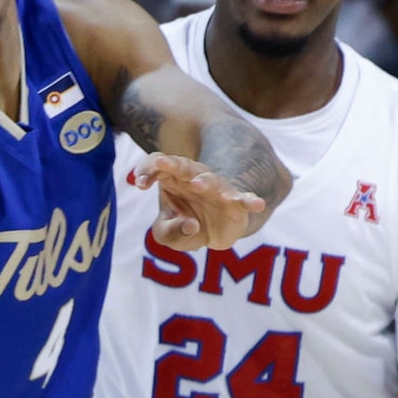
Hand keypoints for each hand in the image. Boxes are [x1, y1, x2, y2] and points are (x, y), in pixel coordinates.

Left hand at [131, 151, 270, 250]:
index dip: (147, 171)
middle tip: (162, 163)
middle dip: (171, 163)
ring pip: (211, 180)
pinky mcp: (237, 203)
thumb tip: (190, 225)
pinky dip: (251, 200)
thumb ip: (170, 232)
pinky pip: (245, 199)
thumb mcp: (168, 234)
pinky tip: (257, 204)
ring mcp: (217, 188)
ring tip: (197, 185)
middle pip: (182, 166)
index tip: (140, 185)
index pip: (157, 165)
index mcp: (172, 179)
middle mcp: (194, 178)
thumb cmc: (186, 226)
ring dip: (204, 181)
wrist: (215, 231)